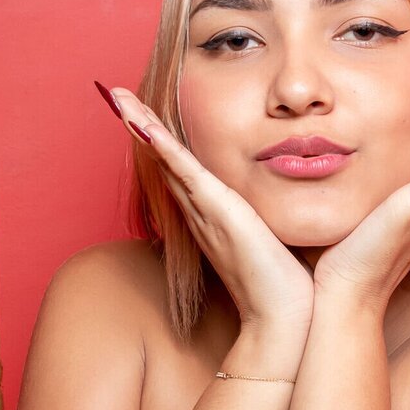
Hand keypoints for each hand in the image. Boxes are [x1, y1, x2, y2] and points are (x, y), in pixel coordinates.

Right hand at [96, 82, 314, 333]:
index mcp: (212, 213)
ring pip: (166, 159)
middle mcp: (200, 210)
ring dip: (141, 125)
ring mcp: (204, 209)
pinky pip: (183, 170)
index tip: (145, 108)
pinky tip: (144, 123)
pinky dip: (163, 145)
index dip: (161, 137)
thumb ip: (272, 213)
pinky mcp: (216, 210)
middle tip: (117, 93)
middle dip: (140, 124)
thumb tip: (292, 190)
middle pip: (164, 158)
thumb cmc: (284, 280)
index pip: (182, 166)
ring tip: (119, 96)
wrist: (280, 315)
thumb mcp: (275, 234)